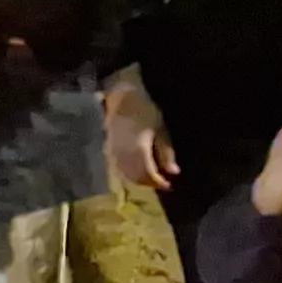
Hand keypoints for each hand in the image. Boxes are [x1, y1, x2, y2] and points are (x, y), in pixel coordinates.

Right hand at [104, 72, 176, 192]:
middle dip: (149, 182)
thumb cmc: (144, 109)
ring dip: (139, 178)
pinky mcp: (108, 149)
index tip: (169, 185)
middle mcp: (123, 155)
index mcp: (138, 150)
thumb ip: (166, 152)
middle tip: (161, 182)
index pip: (147, 174)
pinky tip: (138, 168)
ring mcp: (113, 152)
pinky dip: (130, 172)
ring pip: (126, 174)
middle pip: (136, 177)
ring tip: (151, 176)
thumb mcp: (160, 129)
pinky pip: (119, 167)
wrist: (119, 97)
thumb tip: (173, 172)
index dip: (158, 182)